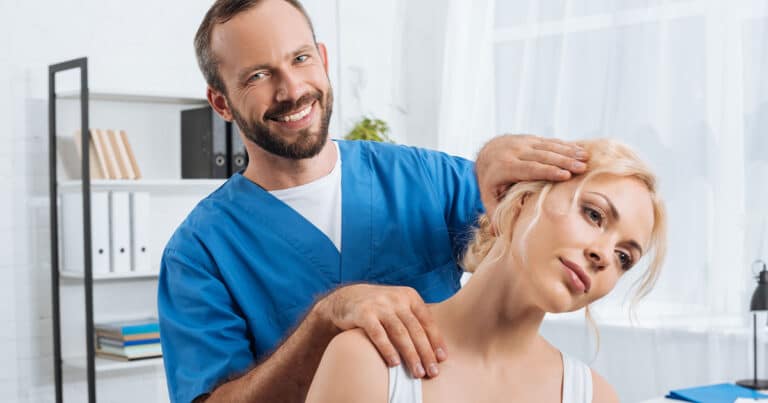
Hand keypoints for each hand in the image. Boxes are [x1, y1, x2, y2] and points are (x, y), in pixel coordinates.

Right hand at [319, 284, 445, 378]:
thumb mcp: (400, 306)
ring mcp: (379, 305)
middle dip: (425, 353)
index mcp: (410, 296)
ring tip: (417, 372)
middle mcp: (396, 298)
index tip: (442, 359)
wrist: (347, 298)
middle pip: (415, 329)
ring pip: (399, 333)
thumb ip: (416, 321)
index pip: (427, 321)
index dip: (436, 341)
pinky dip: (387, 349)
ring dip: (410, 354)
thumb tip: (437, 348)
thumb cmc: (381, 308)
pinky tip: (394, 364)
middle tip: (432, 371)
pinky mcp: (363, 313)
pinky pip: (378, 334)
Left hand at [475, 134, 588, 217]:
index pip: (529, 169)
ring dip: (568, 152)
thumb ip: (493, 213)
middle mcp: (515, 152)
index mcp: (505, 167)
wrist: (486, 154)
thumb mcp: (487, 196)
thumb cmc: (490, 180)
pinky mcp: (531, 140)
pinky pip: (550, 142)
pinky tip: (580, 150)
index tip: (565, 176)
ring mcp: (523, 144)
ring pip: (548, 147)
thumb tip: (497, 234)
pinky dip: (566, 146)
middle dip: (563, 162)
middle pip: (542, 156)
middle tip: (582, 168)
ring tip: (585, 158)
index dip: (548, 171)